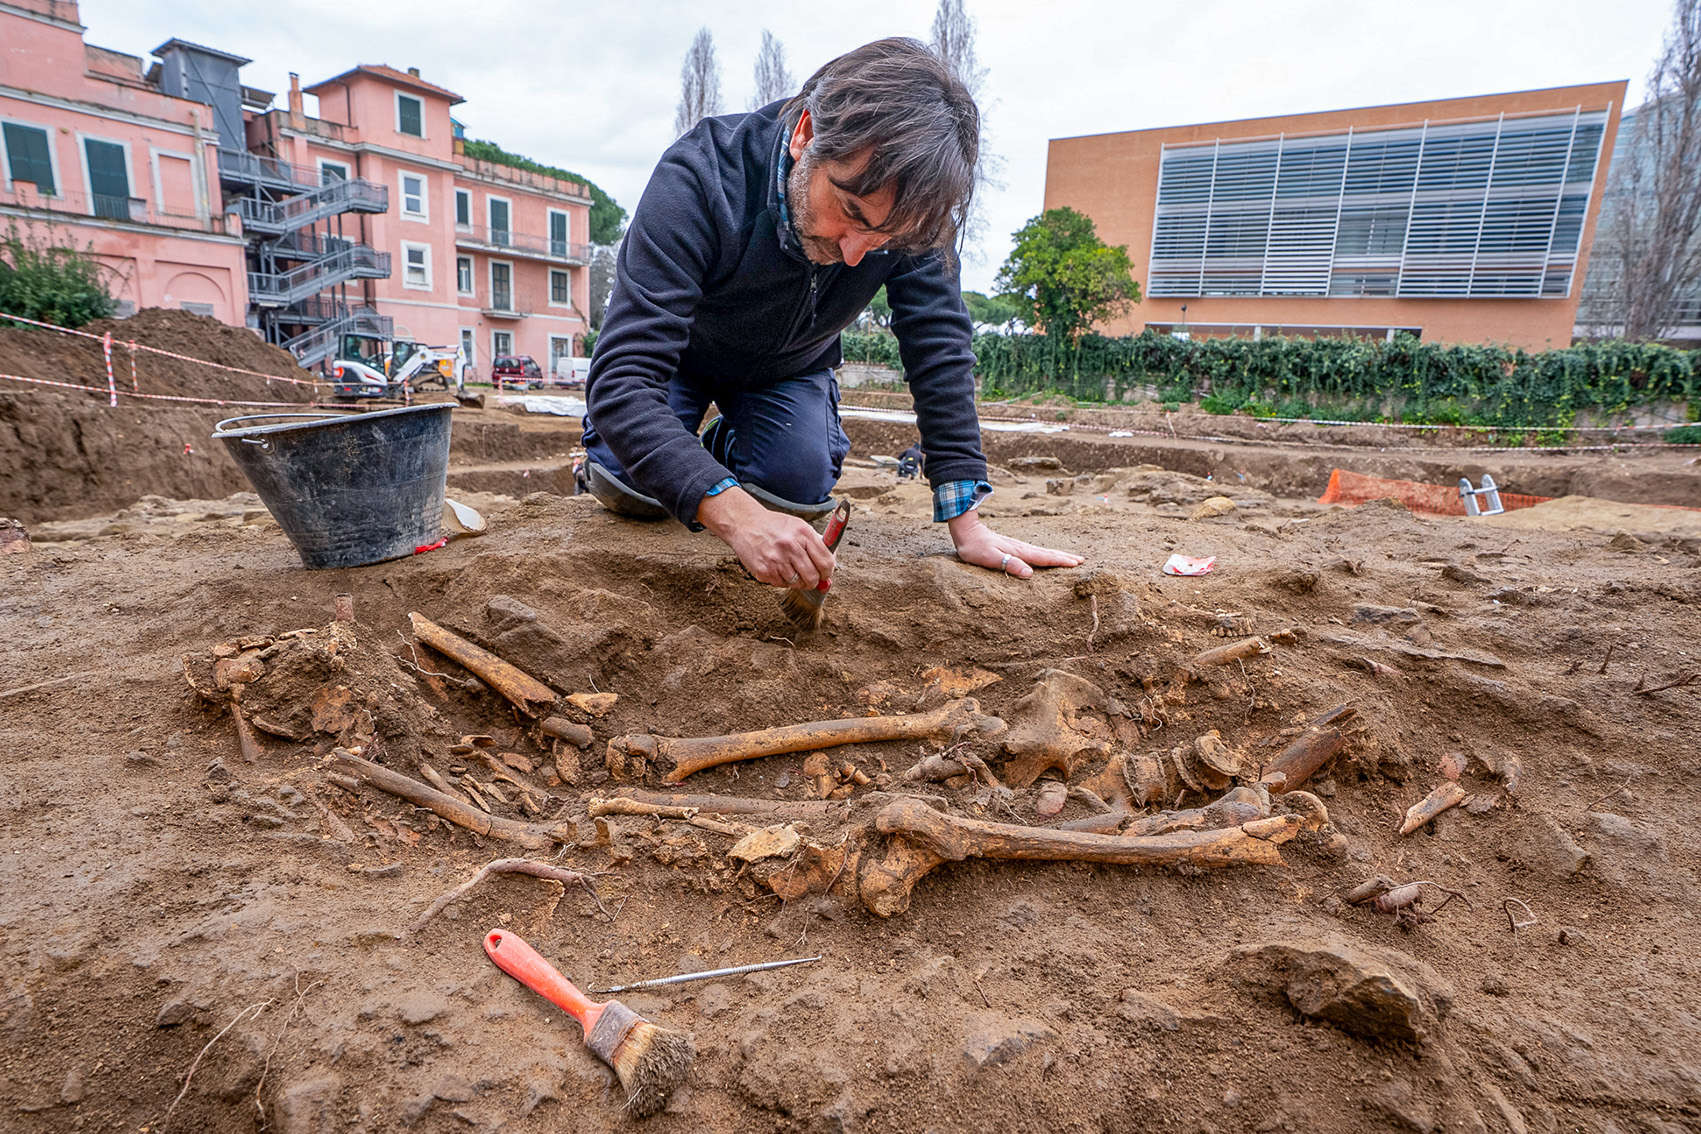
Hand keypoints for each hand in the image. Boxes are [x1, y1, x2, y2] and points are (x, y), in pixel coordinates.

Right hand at [698, 485, 835, 588]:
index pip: (825, 562)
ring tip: (790, 568)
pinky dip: (782, 580)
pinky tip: (777, 567)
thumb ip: (816, 545)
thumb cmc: (774, 526)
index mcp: (803, 533)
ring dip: (797, 580)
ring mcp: (775, 560)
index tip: (825, 573)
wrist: (745, 524)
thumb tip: (829, 569)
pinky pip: (781, 585)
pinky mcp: (763, 571)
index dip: (828, 572)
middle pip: (812, 577)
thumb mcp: (798, 526)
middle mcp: (790, 546)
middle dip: (814, 580)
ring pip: (797, 583)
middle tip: (810, 577)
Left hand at [946, 509, 1082, 578]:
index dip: (1060, 561)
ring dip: (1058, 555)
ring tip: (1071, 558)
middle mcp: (1021, 548)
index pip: (1044, 557)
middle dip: (1065, 557)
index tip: (1076, 563)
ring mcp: (1017, 546)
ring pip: (1042, 551)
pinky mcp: (1013, 547)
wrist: (966, 531)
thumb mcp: (989, 558)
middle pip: (1047, 553)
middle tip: (1082, 560)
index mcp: (1019, 551)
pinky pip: (1035, 552)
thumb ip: (1009, 564)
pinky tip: (1046, 557)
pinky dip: (1046, 554)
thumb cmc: (974, 547)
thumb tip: (1030, 573)